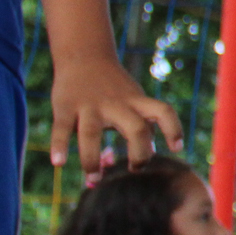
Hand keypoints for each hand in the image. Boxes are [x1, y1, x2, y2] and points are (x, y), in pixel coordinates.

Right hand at [49, 55, 183, 175]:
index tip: (177, 148)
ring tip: (93, 179)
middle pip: (136, 128)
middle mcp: (116, 104)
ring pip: (91, 133)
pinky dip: (59, 146)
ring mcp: (90, 105)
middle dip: (139, 154)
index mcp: (137, 102)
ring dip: (91, 159)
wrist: (85, 55)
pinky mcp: (66, 107)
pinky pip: (62, 129)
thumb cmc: (114, 87)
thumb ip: (140, 127)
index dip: (174, 129)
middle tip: (134, 169)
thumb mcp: (133, 100)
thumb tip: (145, 159)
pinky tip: (58, 163)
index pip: (163, 111)